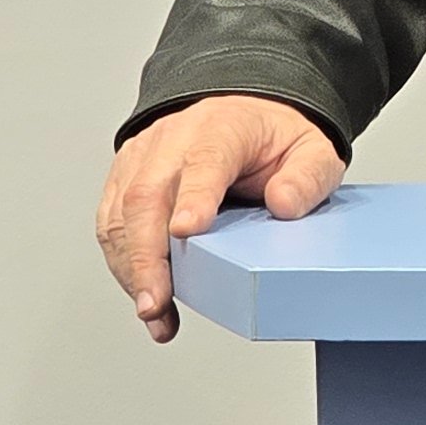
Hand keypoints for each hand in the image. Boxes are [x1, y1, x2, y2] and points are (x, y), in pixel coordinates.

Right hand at [95, 94, 341, 343]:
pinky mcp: (125, 178)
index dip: (193, 197)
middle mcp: (173, 138)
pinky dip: (124, 267)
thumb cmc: (272, 137)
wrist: (243, 112)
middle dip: (146, 255)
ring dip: (132, 269)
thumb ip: (308, 176)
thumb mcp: (313, 149)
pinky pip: (112, 224)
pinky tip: (148, 299)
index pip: (204, 160)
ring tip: (155, 312)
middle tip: (155, 302)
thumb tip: (284, 204)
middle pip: (147, 194)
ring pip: (121, 213)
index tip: (186, 231)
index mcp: (221, 128)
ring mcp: (143, 157)